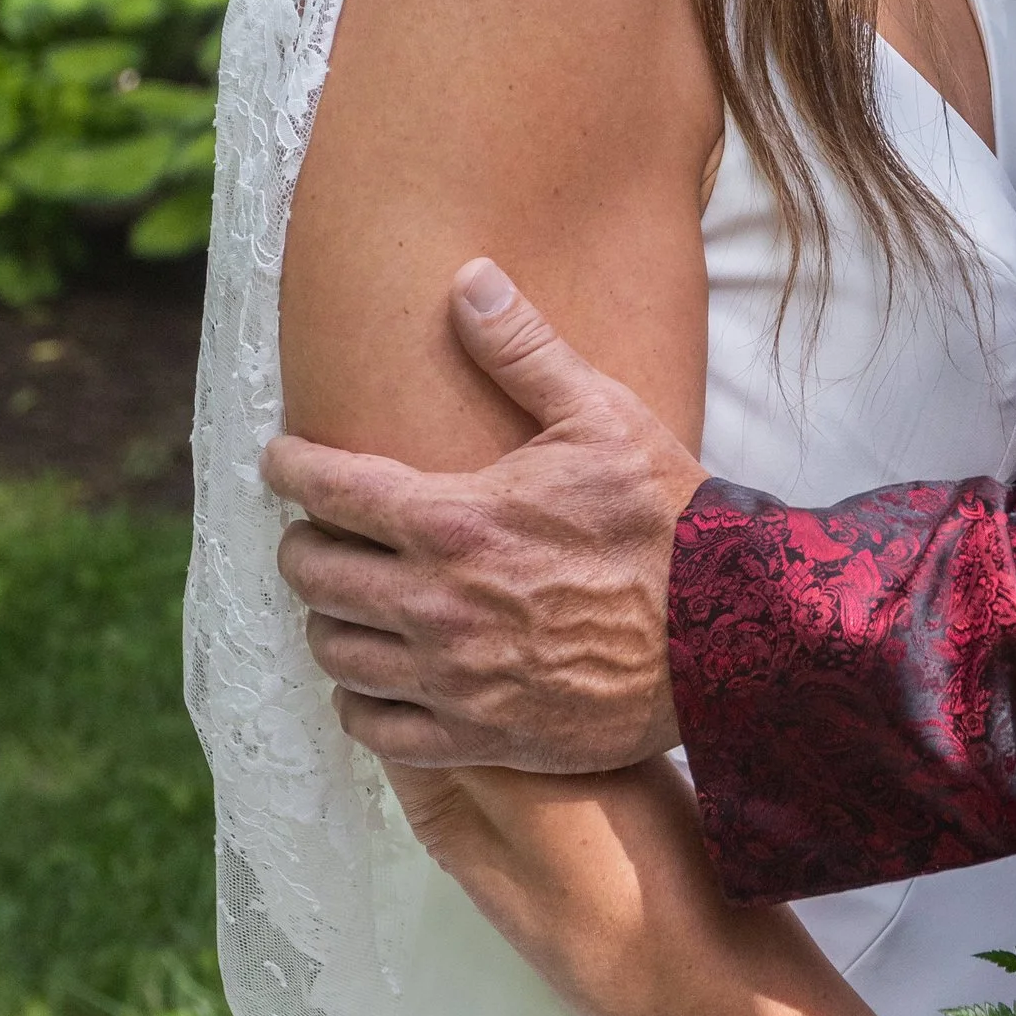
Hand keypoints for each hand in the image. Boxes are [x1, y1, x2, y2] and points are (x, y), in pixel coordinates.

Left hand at [264, 259, 705, 771]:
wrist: (733, 633)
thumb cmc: (668, 519)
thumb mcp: (603, 416)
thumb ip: (524, 350)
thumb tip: (468, 279)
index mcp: (454, 520)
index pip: (328, 488)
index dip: (290, 467)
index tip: (282, 460)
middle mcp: (437, 604)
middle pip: (314, 574)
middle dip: (303, 544)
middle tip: (318, 532)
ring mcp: (455, 678)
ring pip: (336, 653)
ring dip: (330, 621)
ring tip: (348, 602)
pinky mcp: (482, 736)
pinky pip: (380, 732)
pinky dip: (363, 705)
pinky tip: (377, 681)